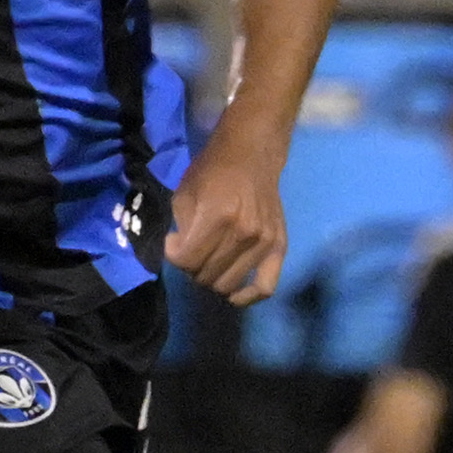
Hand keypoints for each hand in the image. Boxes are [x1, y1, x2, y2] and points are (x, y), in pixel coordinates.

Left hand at [166, 141, 286, 305]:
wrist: (251, 155)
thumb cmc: (213, 170)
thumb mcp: (184, 192)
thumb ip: (180, 227)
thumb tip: (182, 252)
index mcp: (218, 216)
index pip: (187, 260)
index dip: (174, 255)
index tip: (174, 241)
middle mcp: (244, 233)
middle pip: (206, 275)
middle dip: (191, 267)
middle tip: (192, 249)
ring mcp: (264, 242)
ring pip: (228, 284)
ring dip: (212, 277)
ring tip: (210, 260)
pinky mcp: (279, 247)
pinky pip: (265, 286)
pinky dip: (248, 297)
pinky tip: (234, 296)